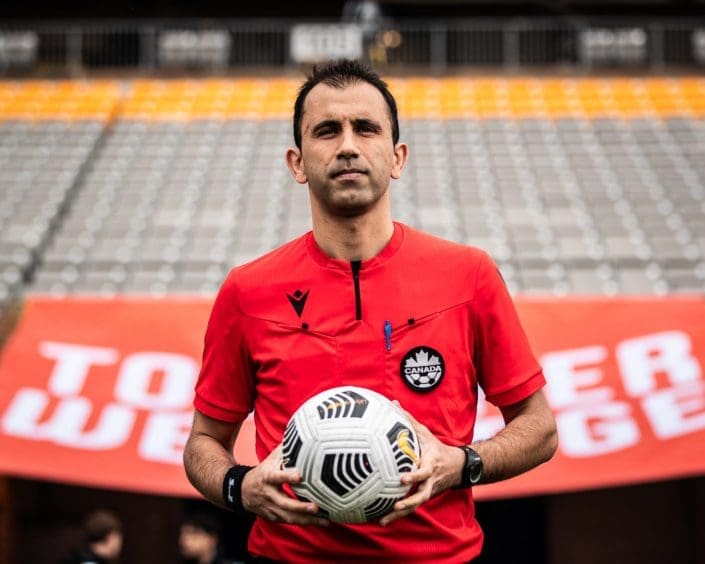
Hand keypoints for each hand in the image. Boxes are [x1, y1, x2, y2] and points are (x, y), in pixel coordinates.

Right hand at [241, 445, 329, 525]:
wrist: (242, 491)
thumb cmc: (263, 471)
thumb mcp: (271, 459)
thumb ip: (285, 448)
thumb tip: (301, 432)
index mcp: (267, 477)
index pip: (277, 477)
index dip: (288, 477)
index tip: (300, 476)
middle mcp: (268, 494)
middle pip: (285, 503)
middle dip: (300, 507)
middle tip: (316, 507)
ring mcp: (271, 508)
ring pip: (289, 517)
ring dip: (307, 520)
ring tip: (325, 521)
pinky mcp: (274, 517)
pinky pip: (290, 522)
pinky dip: (304, 523)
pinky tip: (320, 523)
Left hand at [380, 406, 464, 525]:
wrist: (457, 466)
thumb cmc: (435, 447)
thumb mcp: (423, 432)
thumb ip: (407, 419)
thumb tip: (392, 402)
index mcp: (430, 464)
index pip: (423, 471)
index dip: (414, 476)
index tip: (402, 478)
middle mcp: (430, 480)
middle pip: (421, 495)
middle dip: (409, 502)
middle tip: (395, 506)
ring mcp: (428, 491)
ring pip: (415, 505)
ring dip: (400, 514)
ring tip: (383, 521)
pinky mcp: (424, 497)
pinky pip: (411, 508)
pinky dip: (398, 515)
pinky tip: (382, 520)